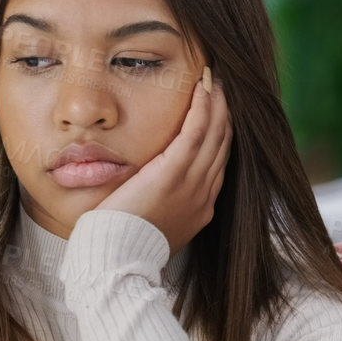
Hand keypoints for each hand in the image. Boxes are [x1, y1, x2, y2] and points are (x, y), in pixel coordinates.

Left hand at [95, 65, 230, 257]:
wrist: (117, 261)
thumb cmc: (121, 246)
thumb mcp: (148, 224)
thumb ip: (156, 204)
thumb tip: (148, 192)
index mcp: (199, 208)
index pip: (217, 163)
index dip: (219, 133)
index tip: (217, 111)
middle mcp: (203, 195)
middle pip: (223, 145)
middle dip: (224, 113)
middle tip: (222, 85)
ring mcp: (193, 185)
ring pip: (216, 135)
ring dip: (218, 103)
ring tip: (215, 79)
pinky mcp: (174, 174)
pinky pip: (197, 133)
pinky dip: (204, 108)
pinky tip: (204, 88)